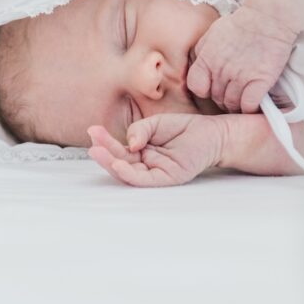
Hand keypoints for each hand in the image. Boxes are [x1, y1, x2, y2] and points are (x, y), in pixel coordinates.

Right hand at [86, 114, 225, 186]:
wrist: (211, 132)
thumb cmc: (185, 129)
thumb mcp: (155, 123)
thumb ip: (140, 130)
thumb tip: (129, 143)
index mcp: (142, 153)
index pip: (120, 150)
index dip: (106, 142)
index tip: (93, 131)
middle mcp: (146, 165)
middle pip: (121, 162)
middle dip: (105, 153)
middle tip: (91, 143)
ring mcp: (156, 173)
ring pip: (128, 173)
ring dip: (111, 164)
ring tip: (97, 152)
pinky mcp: (167, 178)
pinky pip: (144, 180)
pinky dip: (129, 174)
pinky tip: (118, 164)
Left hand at [186, 5, 296, 113]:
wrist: (267, 18)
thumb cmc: (240, 24)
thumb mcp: (211, 35)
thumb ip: (201, 54)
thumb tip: (196, 69)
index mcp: (207, 59)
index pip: (196, 86)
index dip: (204, 90)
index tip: (212, 88)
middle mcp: (221, 70)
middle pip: (216, 98)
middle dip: (222, 99)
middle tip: (231, 94)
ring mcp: (241, 77)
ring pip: (232, 104)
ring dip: (236, 105)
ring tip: (242, 100)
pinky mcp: (260, 81)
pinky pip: (249, 105)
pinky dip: (250, 108)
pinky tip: (253, 103)